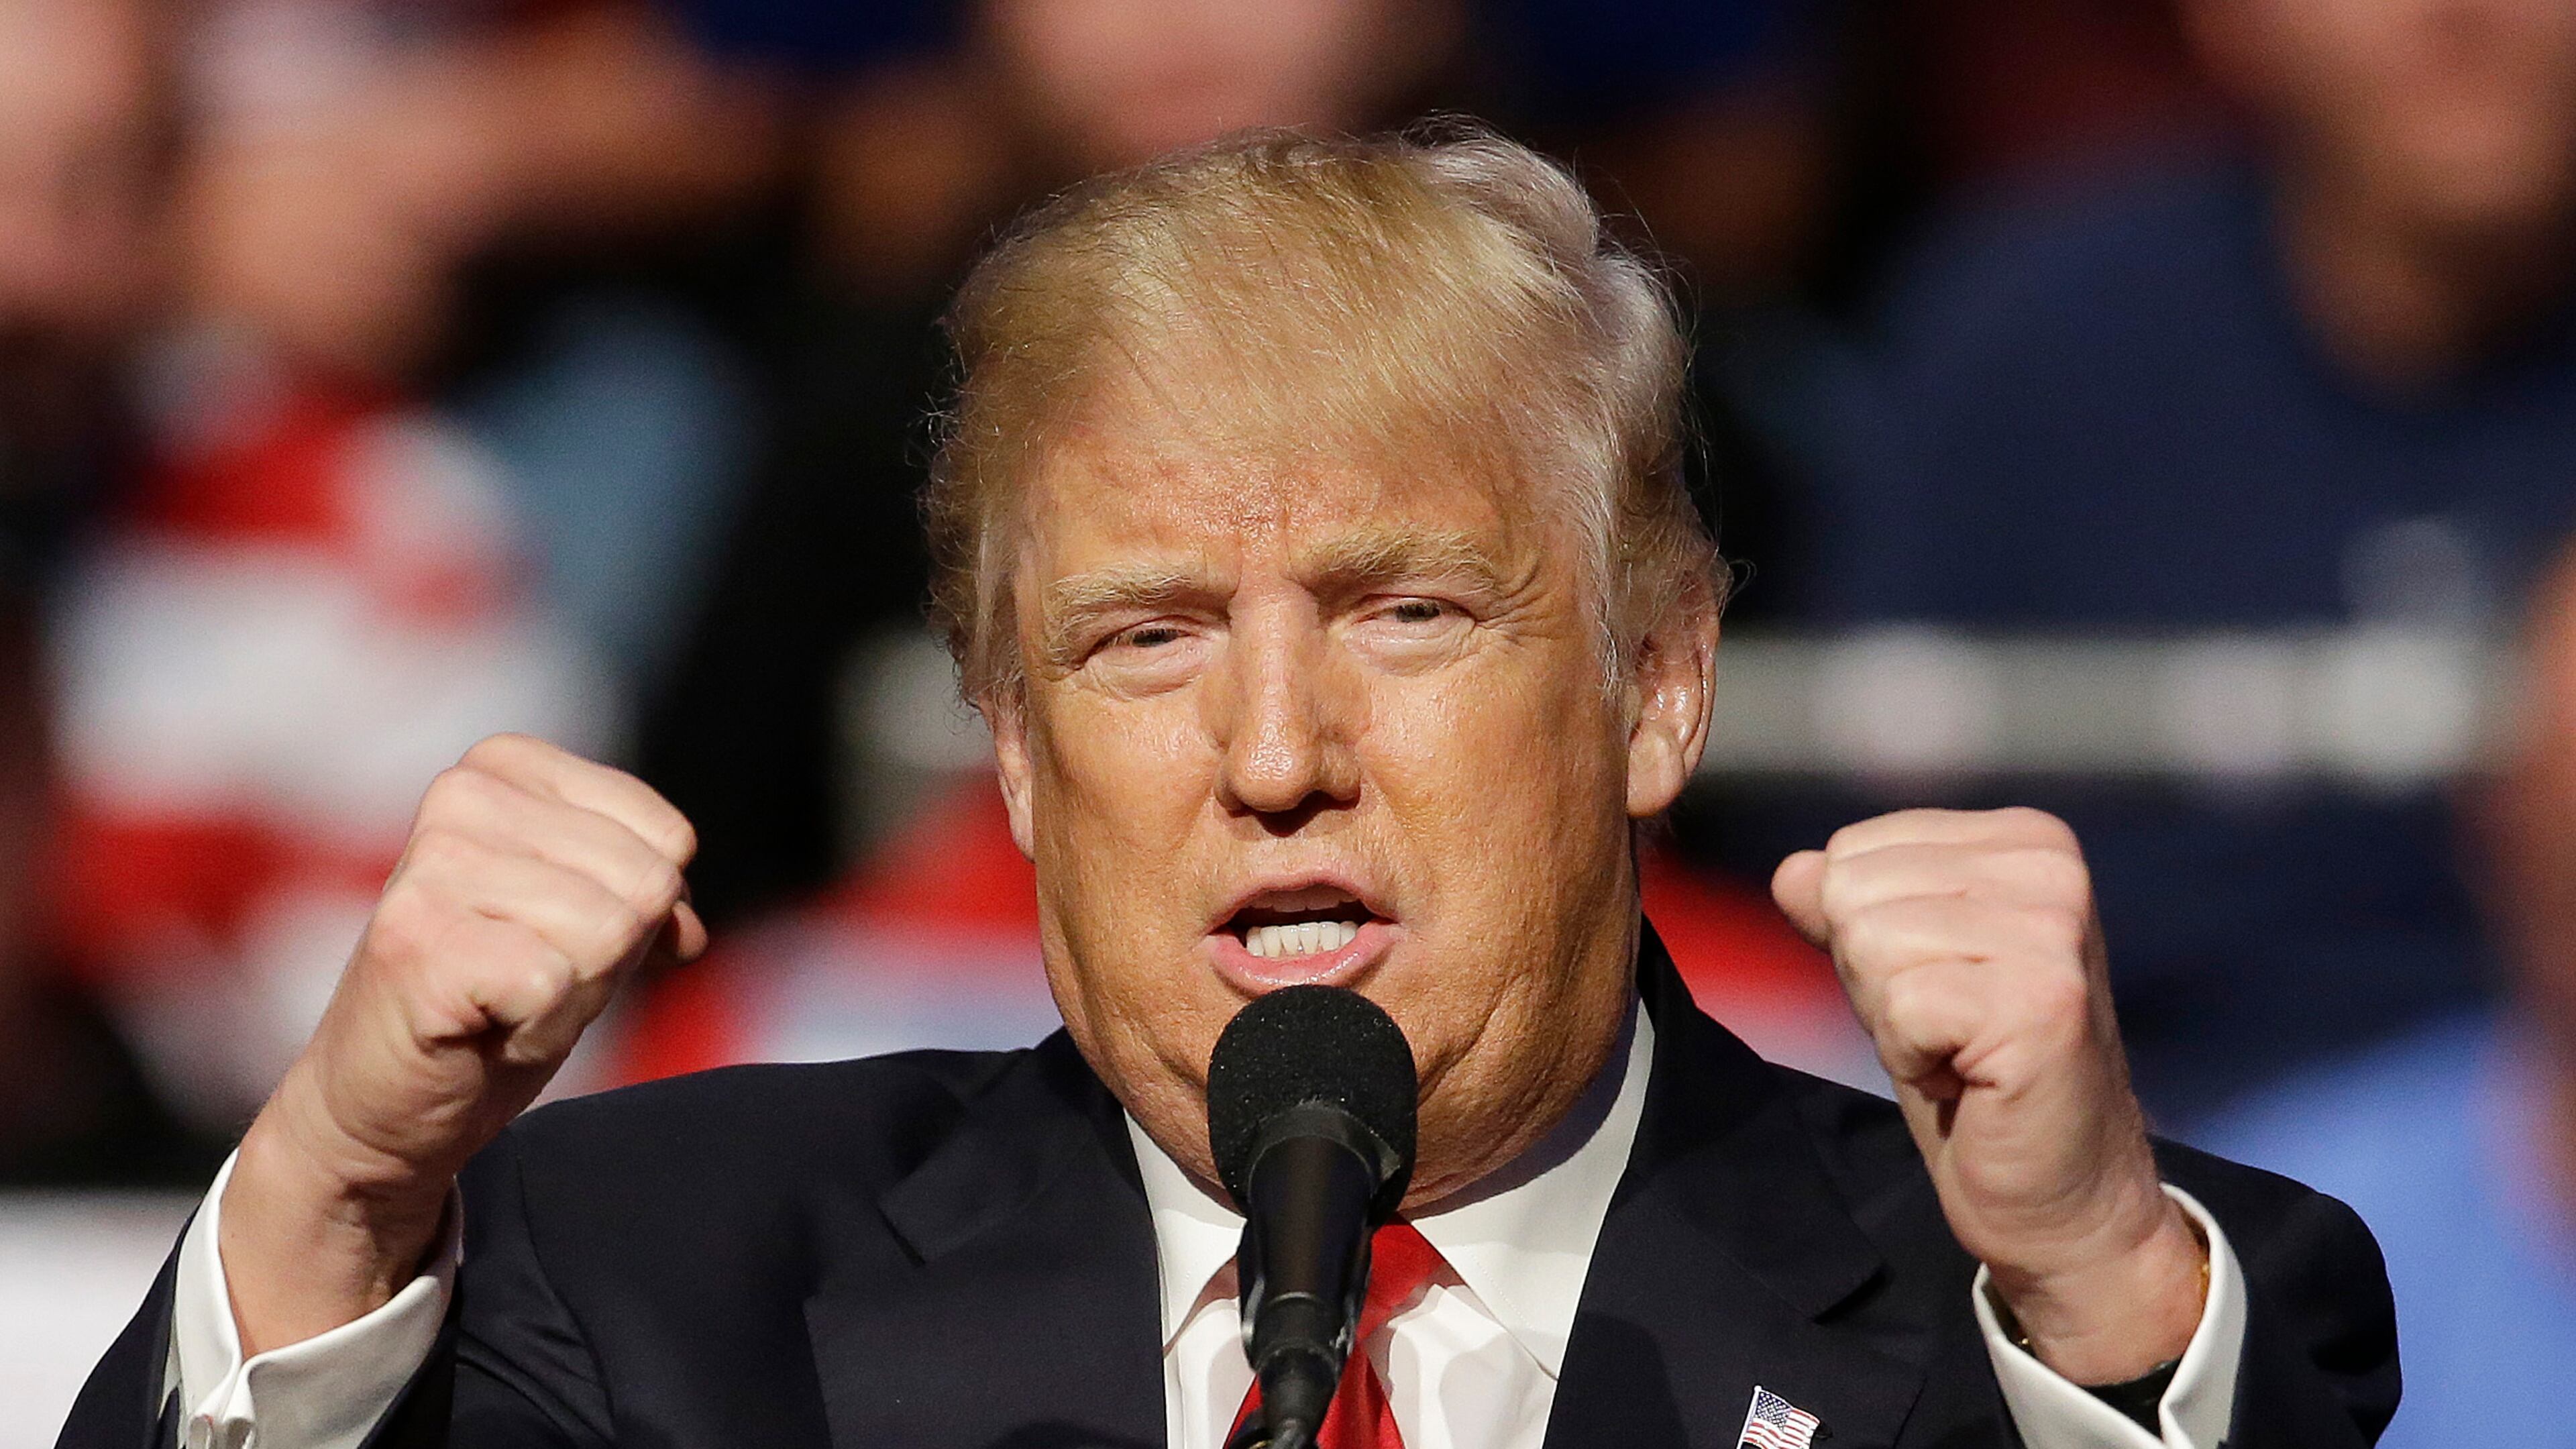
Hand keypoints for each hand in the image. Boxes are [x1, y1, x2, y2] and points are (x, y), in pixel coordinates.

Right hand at [221, 735, 704, 1353]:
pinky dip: (539, 1028)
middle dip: (611, 957)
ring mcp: (433, 864)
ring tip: (503, 1003)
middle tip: (529, 982)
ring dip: (575, 995)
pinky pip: (556, 982)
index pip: (667, 836)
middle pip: (646, 882)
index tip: (563, 940)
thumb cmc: (492, 1002)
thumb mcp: (588, 925)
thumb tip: (687, 927)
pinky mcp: (419, 939)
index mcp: (506, 767)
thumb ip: (646, 894)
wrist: (380, 1101)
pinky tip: (481, 1030)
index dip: (640, 913)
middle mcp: (462, 795)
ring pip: (610, 930)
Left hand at [1771, 808, 2204, 1383]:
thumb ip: (1847, 910)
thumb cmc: (1976, 1078)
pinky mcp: (2042, 1001)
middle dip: (1874, 977)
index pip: (1853, 851)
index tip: (1937, 989)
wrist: (2059, 1193)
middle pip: (1852, 892)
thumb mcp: (1897, 970)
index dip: (1865, 937)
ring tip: (1959, 1051)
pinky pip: (1900, 1005)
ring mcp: (2054, 930)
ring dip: (1892, 1019)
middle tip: (1947, 1028)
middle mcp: (2050, 868)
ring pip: (1869, 942)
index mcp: (2023, 840)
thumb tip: (1792, 870)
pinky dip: (1910, 1056)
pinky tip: (1967, 1079)